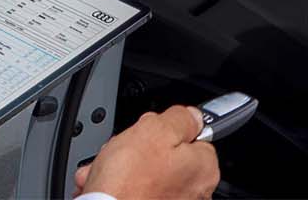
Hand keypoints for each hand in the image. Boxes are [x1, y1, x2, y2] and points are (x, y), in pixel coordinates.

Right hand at [74, 106, 217, 199]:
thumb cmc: (128, 183)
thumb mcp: (155, 130)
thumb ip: (180, 118)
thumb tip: (193, 116)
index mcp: (203, 169)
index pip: (193, 137)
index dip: (165, 129)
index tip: (149, 131)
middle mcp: (195, 192)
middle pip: (169, 155)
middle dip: (142, 150)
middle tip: (126, 151)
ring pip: (148, 173)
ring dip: (126, 168)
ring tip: (108, 170)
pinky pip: (137, 190)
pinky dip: (121, 186)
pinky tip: (105, 184)